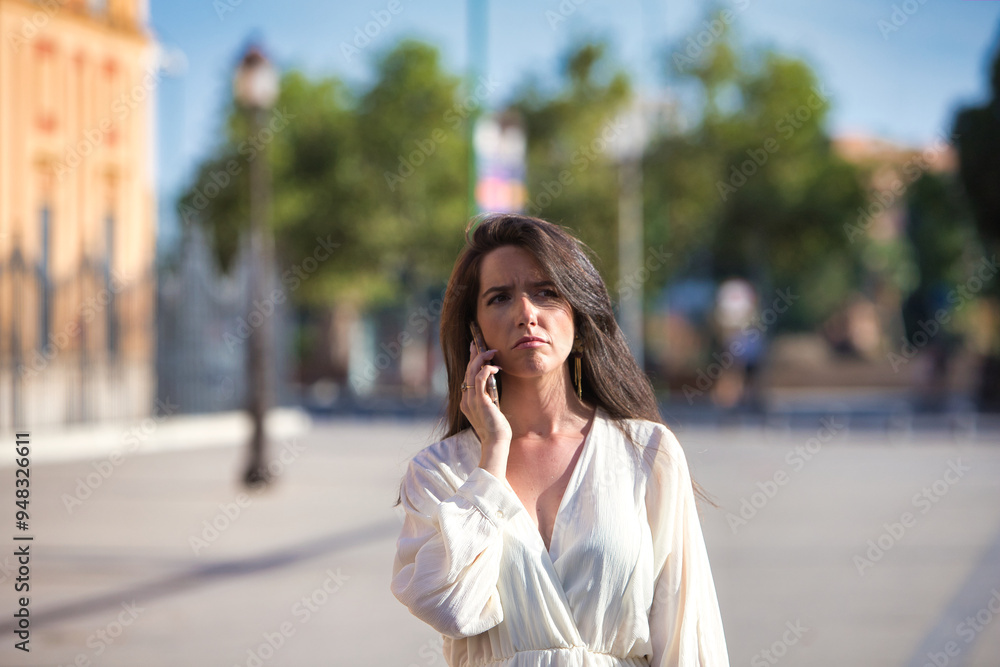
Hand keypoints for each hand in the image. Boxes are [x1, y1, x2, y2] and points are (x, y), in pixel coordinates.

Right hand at [460, 342, 511, 476]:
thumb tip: (493, 382)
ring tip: (492, 352)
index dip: (470, 362)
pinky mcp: (479, 401)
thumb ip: (488, 397)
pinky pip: (479, 379)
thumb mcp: (491, 409)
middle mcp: (465, 399)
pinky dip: (486, 369)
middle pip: (467, 371)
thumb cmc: (497, 429)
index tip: (475, 350)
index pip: (466, 377)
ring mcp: (470, 400)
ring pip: (471, 371)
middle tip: (479, 342)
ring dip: (481, 359)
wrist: (496, 443)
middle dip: (473, 354)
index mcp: (466, 402)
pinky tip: (495, 367)